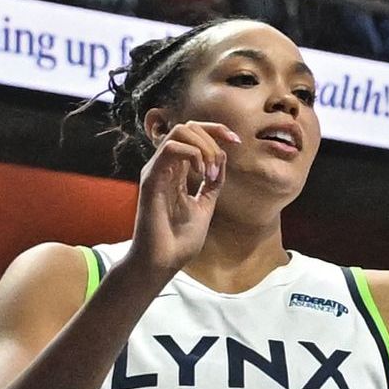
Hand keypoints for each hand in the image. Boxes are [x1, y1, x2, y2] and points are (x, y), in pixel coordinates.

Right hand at [123, 120, 232, 279]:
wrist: (163, 262)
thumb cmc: (179, 239)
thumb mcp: (205, 205)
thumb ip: (212, 183)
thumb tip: (222, 158)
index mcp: (176, 171)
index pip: (192, 134)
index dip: (216, 131)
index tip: (237, 141)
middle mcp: (164, 167)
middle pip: (186, 127)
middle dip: (213, 135)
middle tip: (221, 163)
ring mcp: (156, 172)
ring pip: (179, 132)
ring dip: (204, 147)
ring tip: (210, 172)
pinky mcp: (151, 180)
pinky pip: (171, 150)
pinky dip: (193, 155)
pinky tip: (202, 175)